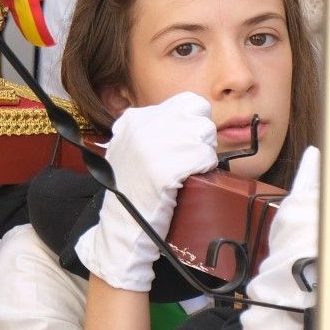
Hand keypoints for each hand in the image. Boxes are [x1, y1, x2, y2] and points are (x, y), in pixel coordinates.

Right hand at [73, 91, 216, 290]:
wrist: (124, 227)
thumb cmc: (134, 193)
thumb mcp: (133, 149)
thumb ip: (155, 131)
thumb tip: (193, 121)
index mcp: (132, 119)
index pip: (187, 102)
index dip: (194, 123)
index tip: (187, 144)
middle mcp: (141, 125)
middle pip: (199, 115)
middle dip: (202, 138)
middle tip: (190, 161)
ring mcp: (151, 145)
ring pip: (205, 134)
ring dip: (204, 155)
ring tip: (188, 173)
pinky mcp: (164, 167)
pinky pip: (205, 157)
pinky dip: (204, 169)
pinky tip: (189, 181)